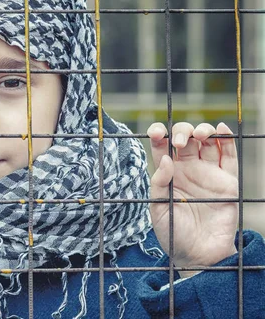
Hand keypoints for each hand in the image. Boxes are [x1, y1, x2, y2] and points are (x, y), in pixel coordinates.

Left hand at [147, 122, 237, 276]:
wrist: (198, 254)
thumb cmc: (173, 233)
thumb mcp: (158, 209)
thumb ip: (159, 184)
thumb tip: (166, 159)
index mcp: (167, 174)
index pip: (162, 147)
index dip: (159, 134)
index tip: (156, 133)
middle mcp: (187, 169)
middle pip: (185, 138)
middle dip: (181, 132)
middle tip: (180, 142)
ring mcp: (208, 173)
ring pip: (206, 142)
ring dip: (203, 131)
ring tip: (200, 135)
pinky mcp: (227, 181)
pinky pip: (228, 156)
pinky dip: (227, 140)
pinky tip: (221, 130)